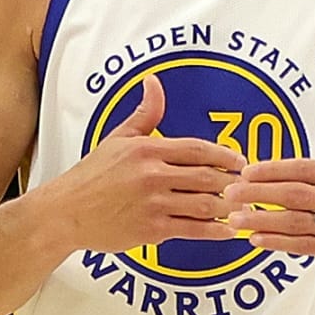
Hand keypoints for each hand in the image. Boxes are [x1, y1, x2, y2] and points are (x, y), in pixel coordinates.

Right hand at [58, 70, 241, 253]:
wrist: (65, 213)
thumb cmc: (91, 177)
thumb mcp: (117, 139)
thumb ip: (144, 114)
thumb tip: (154, 82)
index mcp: (147, 149)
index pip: (199, 149)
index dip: (226, 156)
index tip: (241, 162)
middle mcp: (153, 175)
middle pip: (208, 177)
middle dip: (233, 183)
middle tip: (248, 187)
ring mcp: (154, 204)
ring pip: (205, 204)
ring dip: (229, 207)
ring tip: (242, 208)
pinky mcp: (152, 230)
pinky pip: (193, 230)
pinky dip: (216, 231)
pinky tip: (229, 231)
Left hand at [225, 95, 314, 265]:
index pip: (305, 170)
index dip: (273, 171)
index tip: (247, 172)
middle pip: (296, 196)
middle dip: (259, 195)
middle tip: (229, 194)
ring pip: (297, 224)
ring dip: (263, 221)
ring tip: (235, 219)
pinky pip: (306, 247)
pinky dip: (279, 244)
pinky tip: (257, 239)